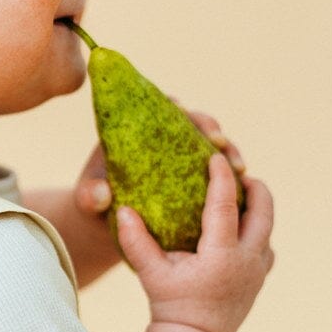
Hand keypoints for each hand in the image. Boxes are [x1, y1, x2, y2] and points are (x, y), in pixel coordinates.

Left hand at [74, 102, 247, 222]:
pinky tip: (245, 187)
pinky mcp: (196, 176)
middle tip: (220, 143)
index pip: (161, 107)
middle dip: (212, 128)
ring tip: (239, 169)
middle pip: (194, 121)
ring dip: (229, 152)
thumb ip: (89, 196)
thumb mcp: (87, 201)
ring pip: (212, 145)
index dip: (178, 108)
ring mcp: (183, 156)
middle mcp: (164, 138)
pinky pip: (219, 172)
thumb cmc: (93, 206)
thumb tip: (101, 194)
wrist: (107, 224)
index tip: (187, 115)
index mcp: (137, 129)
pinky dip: (232, 178)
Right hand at [116, 154, 274, 331]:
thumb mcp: (150, 273)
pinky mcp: (260, 279)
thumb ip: (135, 241)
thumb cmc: (170, 304)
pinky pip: (266, 246)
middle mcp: (246, 261)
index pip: (225, 206)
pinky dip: (256, 231)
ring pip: (268, 228)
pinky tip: (240, 227)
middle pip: (264, 211)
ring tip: (240, 196)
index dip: (221, 177)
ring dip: (257, 209)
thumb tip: (121, 209)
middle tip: (239, 172)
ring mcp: (258, 271)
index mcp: (221, 256)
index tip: (216, 156)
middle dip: (254, 187)